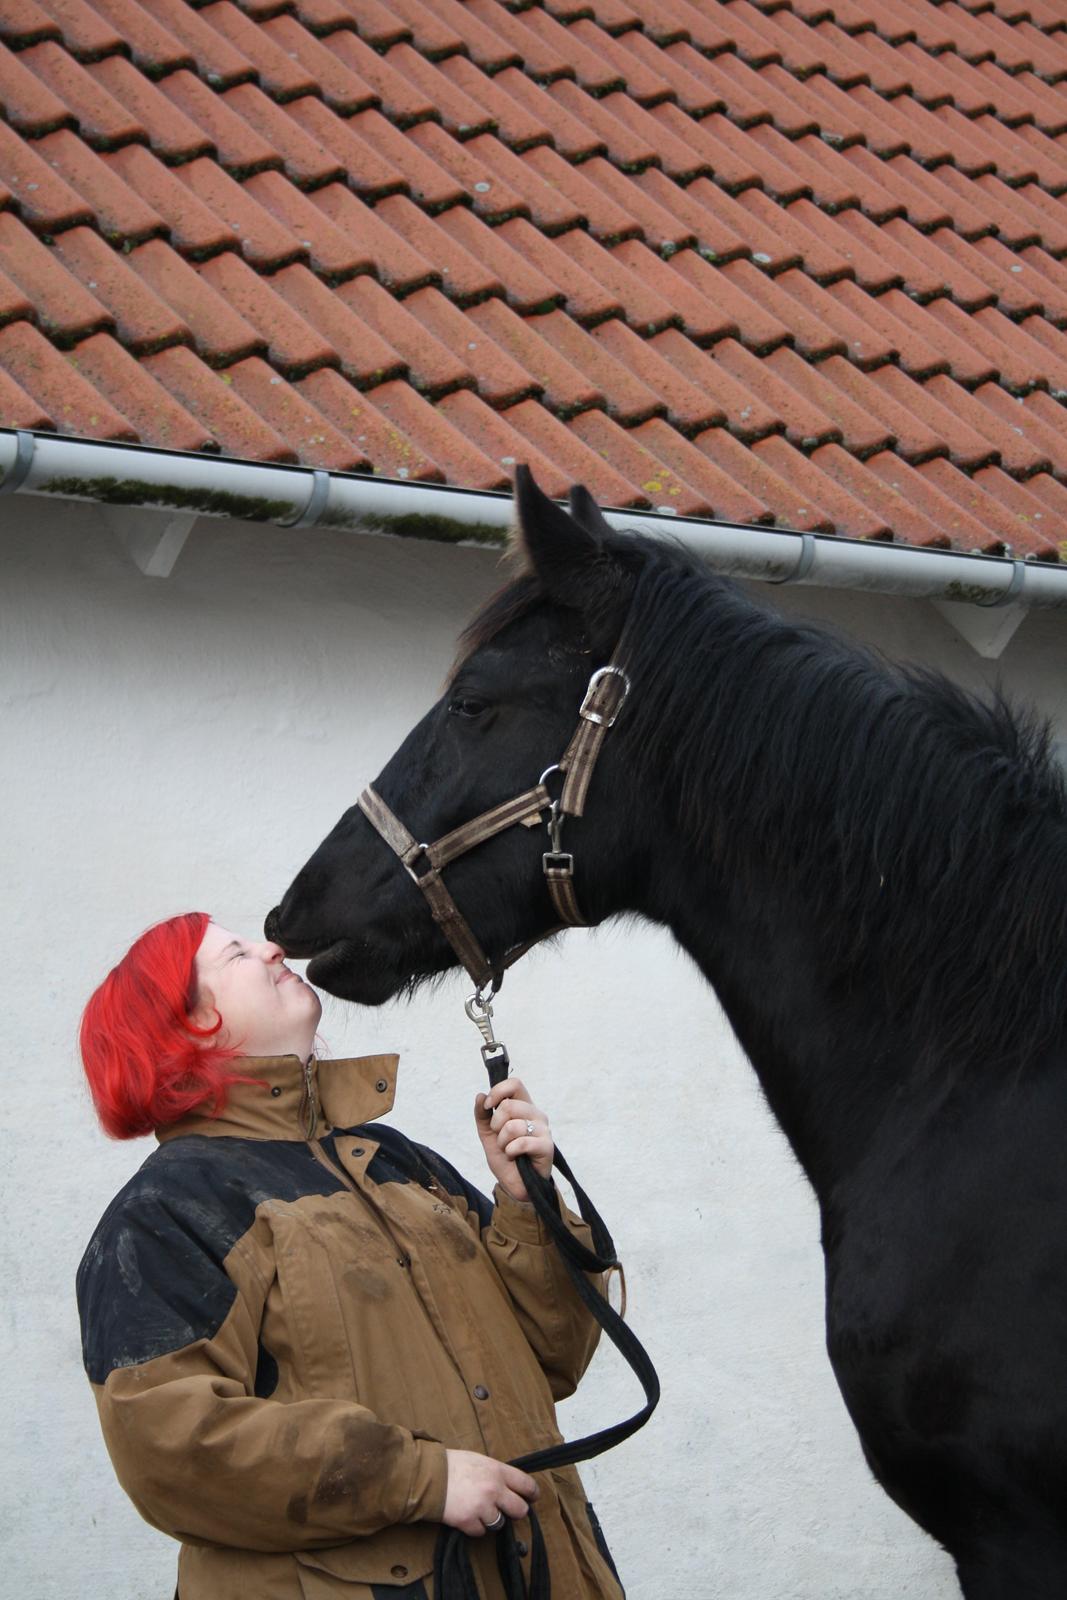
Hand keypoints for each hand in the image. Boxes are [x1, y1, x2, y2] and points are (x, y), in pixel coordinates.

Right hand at [442, 1448, 538, 1535]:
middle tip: (506, 1510)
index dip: (532, 1494)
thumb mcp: (480, 1461)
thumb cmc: (453, 1465)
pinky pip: (480, 1532)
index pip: (527, 1485)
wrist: (429, 1476)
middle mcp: (494, 1489)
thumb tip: (509, 1486)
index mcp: (498, 1471)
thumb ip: (496, 1474)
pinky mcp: (468, 1522)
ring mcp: (482, 1507)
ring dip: (491, 1520)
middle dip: (515, 1512)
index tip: (532, 1498)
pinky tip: (467, 1516)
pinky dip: (475, 1527)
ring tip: (479, 1510)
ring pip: (500, 1524)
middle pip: (520, 1510)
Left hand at [474, 1077, 553, 1202]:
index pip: (515, 1084)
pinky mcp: (547, 1146)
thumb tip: (480, 1095)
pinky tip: (515, 1157)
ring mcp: (543, 1130)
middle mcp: (536, 1115)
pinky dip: (511, 1151)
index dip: (498, 1092)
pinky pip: (521, 1142)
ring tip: (508, 1150)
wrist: (515, 1184)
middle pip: (509, 1105)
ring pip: (512, 1126)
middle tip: (500, 1137)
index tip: (488, 1106)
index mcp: (524, 1107)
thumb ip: (482, 1115)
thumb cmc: (505, 1158)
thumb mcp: (488, 1135)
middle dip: (495, 1125)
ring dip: (502, 1142)